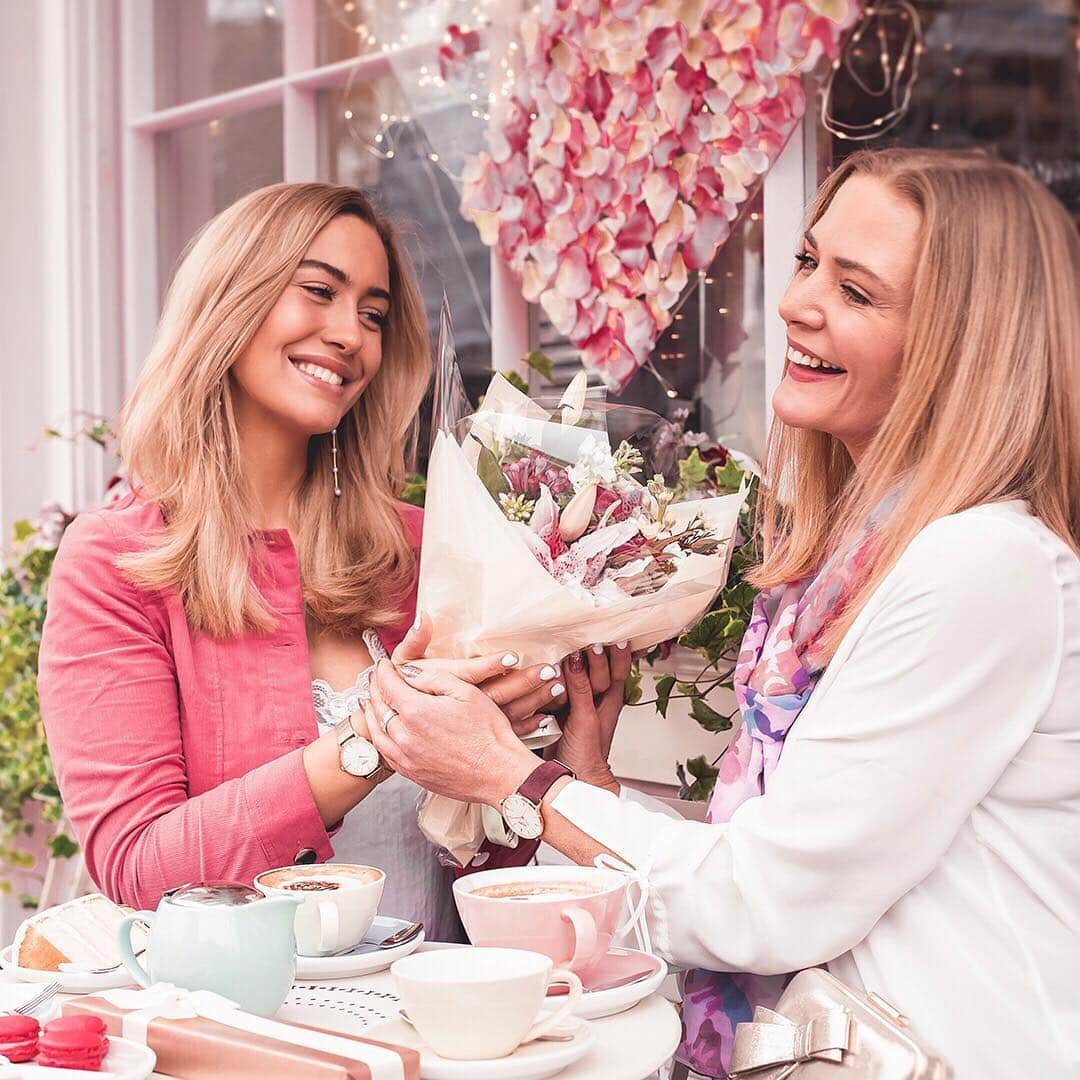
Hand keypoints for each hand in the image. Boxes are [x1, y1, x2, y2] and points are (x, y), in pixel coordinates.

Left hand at [366, 659, 538, 807]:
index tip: (384, 664)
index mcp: (416, 711)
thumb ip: (433, 677)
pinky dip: (378, 737)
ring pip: (377, 731)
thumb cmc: (488, 732)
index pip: (389, 684)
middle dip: (375, 689)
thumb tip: (408, 672)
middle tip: (375, 678)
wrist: (499, 773)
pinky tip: (381, 731)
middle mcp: (404, 735)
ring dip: (370, 713)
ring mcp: (406, 757)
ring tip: (369, 701)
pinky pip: (385, 752)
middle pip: (379, 707)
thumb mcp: (465, 692)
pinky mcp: (411, 773)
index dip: (384, 671)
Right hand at [393, 614, 567, 736]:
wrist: (399, 737)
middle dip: (524, 682)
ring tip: (557, 684)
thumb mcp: (404, 665)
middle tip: (550, 670)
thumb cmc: (402, 695)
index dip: (489, 665)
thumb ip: (415, 642)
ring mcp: (472, 726)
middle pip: (497, 694)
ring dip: (533, 699)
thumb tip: (423, 616)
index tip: (512, 655)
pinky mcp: (479, 738)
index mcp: (445, 685)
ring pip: (508, 712)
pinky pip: (508, 732)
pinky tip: (547, 717)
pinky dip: (529, 725)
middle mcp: (460, 709)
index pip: (470, 674)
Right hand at [548, 644, 629, 793]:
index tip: (606, 637)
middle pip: (597, 665)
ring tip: (568, 650)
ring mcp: (577, 699)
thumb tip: (577, 658)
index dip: (616, 650)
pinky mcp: (559, 704)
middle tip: (585, 643)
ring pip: (577, 671)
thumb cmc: (585, 756)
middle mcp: (596, 695)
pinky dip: (556, 675)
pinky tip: (550, 668)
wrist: (570, 778)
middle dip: (593, 653)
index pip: (619, 665)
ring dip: (574, 662)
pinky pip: (559, 683)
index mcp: (611, 697)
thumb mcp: (585, 720)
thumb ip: (582, 689)